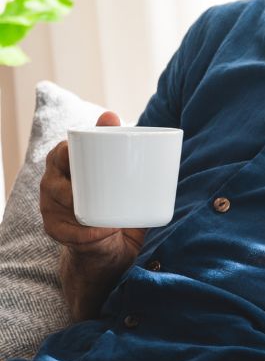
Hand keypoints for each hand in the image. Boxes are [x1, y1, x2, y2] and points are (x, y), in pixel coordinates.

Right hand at [40, 111, 144, 259]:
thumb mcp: (117, 174)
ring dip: (82, 209)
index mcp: (65, 165)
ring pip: (59, 205)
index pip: (61, 153)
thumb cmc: (113, 200)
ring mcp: (51, 209)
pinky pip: (68, 232)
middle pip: (54, 179)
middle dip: (73, 184)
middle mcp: (52, 185)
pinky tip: (105, 231)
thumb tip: (110, 114)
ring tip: (111, 211)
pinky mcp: (57, 231)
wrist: (109, 247)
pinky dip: (88, 233)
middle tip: (103, 188)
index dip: (70, 152)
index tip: (89, 155)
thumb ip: (115, 144)